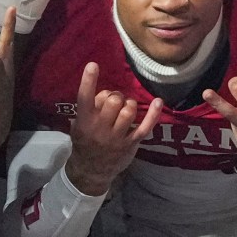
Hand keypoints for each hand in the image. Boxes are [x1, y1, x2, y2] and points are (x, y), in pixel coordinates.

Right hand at [66, 61, 162, 194]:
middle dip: (116, 95)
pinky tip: (158, 101)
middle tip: (115, 101)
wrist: (91, 171)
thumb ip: (88, 110)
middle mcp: (100, 128)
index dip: (88, 81)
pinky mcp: (131, 143)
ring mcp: (117, 137)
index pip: (84, 98)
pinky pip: (145, 127)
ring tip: (125, 108)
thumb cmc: (85, 143)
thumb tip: (105, 93)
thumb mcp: (78, 126)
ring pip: (128, 111)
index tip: (93, 65)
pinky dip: (153, 114)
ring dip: (129, 104)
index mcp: (84, 121)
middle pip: (113, 101)